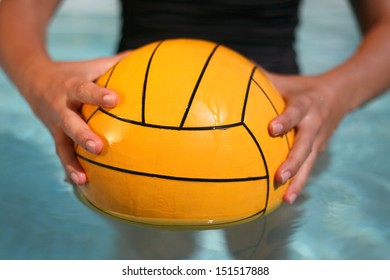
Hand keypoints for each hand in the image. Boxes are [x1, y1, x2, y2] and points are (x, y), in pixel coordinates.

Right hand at [22, 53, 127, 184]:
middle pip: (70, 122)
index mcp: (70, 86)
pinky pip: (62, 154)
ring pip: (63, 144)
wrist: (33, 79)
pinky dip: (70, 168)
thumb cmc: (73, 73)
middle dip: (83, 135)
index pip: (83, 89)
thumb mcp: (90, 66)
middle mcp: (60, 107)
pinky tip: (82, 183)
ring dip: (72, 161)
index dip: (97, 95)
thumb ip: (114, 63)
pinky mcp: (56, 136)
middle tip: (98, 147)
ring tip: (83, 177)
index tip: (114, 100)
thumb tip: (143, 56)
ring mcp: (56, 125)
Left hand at [266, 72, 350, 203]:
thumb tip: (235, 72)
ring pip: (309, 163)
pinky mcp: (319, 151)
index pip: (295, 112)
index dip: (286, 120)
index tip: (272, 129)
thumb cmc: (302, 88)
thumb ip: (264, 79)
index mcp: (306, 104)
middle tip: (280, 176)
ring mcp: (319, 140)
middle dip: (293, 161)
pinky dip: (300, 184)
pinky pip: (309, 168)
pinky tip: (287, 199)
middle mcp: (314, 124)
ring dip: (298, 181)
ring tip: (286, 198)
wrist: (339, 95)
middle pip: (305, 145)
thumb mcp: (287, 81)